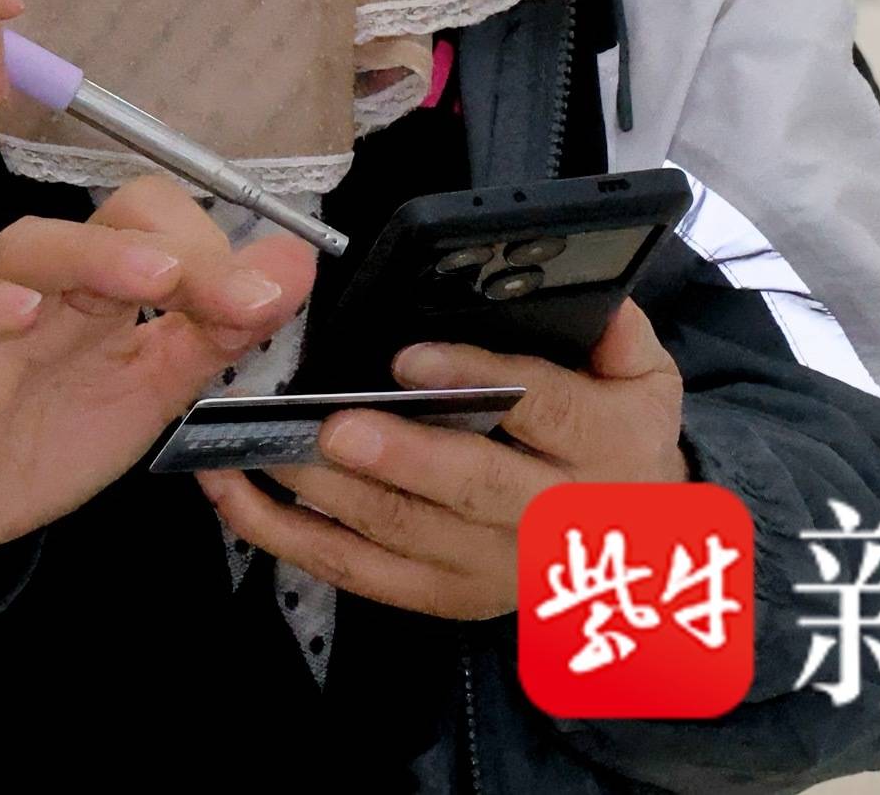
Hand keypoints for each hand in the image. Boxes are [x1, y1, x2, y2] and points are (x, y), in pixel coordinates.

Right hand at [0, 177, 313, 573]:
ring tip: (154, 278)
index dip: (214, 251)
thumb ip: (221, 331)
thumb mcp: (155, 390)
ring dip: (96, 256)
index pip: (158, 224)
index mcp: (106, 284)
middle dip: (174, 248)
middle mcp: (51, 280)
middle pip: (103, 221)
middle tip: (228, 294)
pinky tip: (20, 311)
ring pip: (30, 246)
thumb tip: (297, 264)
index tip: (265, 301)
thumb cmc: (55, 434)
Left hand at [196, 299, 688, 619]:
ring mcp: (493, 568)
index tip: (410, 356)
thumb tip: (579, 283)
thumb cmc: (618, 438)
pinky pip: (358, 573)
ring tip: (259, 444)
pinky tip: (236, 494)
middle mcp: (552, 518)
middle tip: (331, 424)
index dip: (478, 379)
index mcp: (606, 447)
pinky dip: (289, 538)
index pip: (546, 410)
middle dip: (398, 457)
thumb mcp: (642, 376)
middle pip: (471, 487)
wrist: (641, 552)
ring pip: (402, 533)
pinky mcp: (443, 597)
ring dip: (325, 492)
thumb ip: (615, 327)